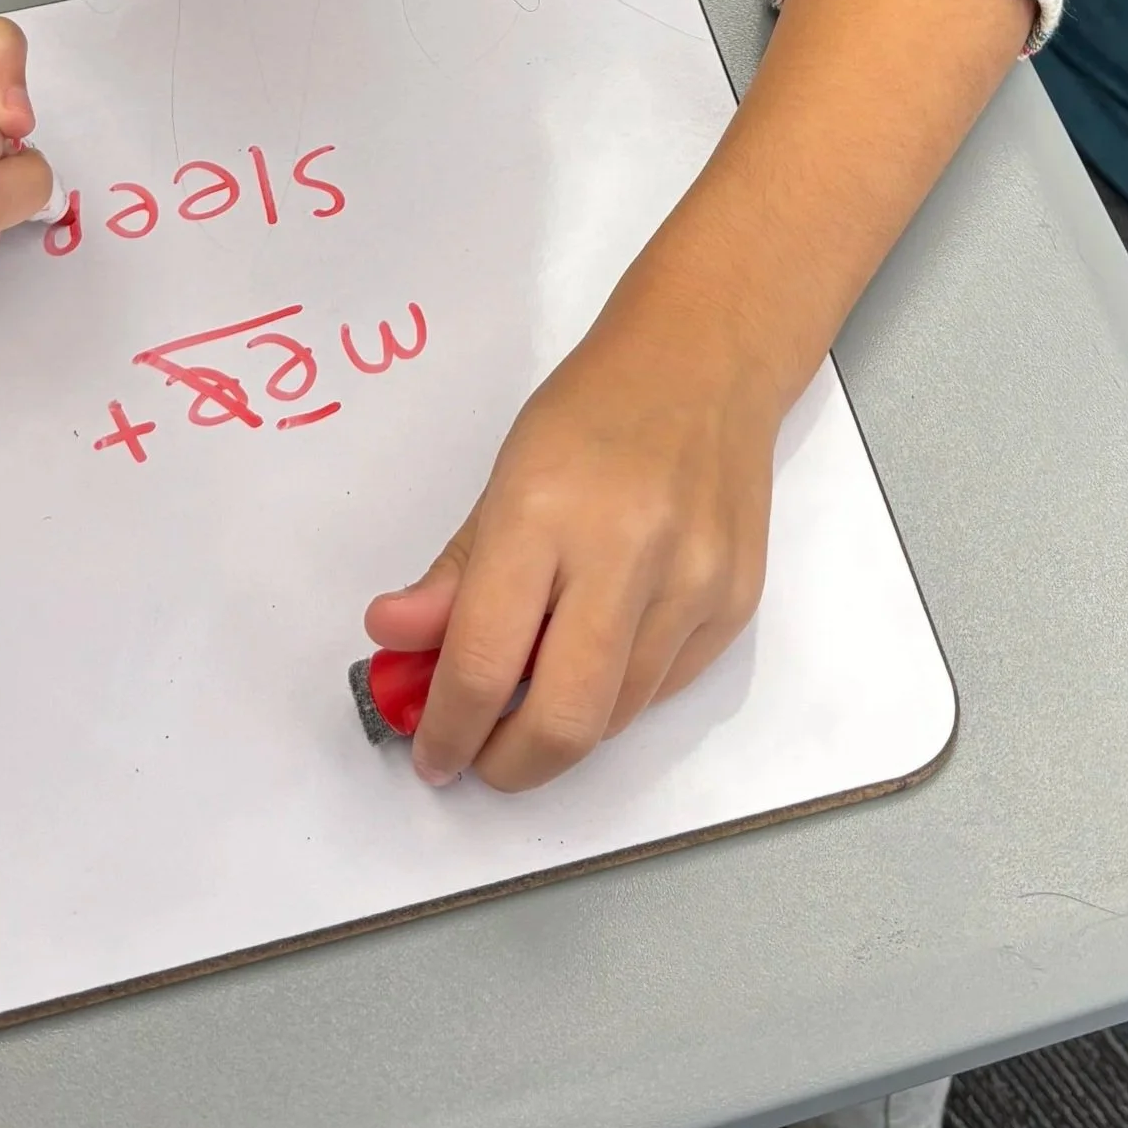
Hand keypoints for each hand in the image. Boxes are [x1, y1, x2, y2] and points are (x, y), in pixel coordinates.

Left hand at [364, 273, 785, 790]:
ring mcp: (692, 584)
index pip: (484, 661)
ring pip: (615, 718)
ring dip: (561, 729)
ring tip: (530, 693)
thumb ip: (452, 573)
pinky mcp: (735, 603)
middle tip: (477, 757)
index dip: (447, 727)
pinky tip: (594, 654)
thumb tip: (392, 639)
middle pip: (563, 720)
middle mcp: (625, 554)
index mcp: (543, 514)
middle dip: (508, 764)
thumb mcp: (502, 476)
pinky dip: (616, 695)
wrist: (704, 364)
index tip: (429, 752)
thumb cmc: (591, 411)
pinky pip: (662, 690)